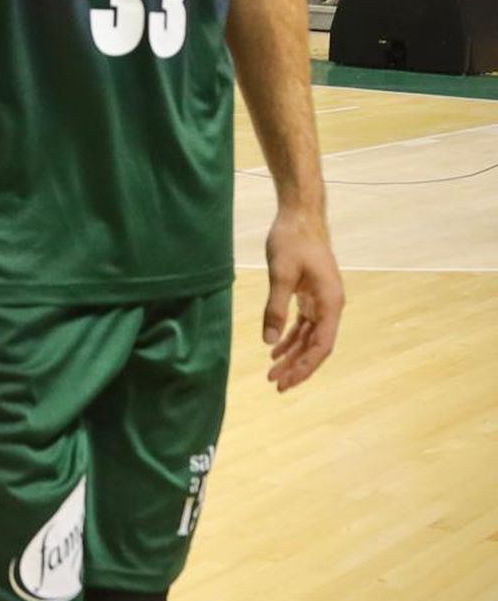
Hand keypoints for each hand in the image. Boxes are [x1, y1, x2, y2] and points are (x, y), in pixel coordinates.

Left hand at [262, 204, 343, 393]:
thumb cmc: (293, 240)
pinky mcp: (311, 294)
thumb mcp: (281, 275)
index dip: (305, 367)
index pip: (321, 345)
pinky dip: (290, 337)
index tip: (286, 382)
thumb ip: (275, 308)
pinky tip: (275, 349)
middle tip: (276, 385)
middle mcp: (331, 305)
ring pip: (309, 337)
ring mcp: (322, 300)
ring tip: (272, 372)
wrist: (300, 215)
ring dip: (293, 355)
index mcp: (331, 302)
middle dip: (297, 367)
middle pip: (316, 345)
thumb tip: (269, 341)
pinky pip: (304, 324)